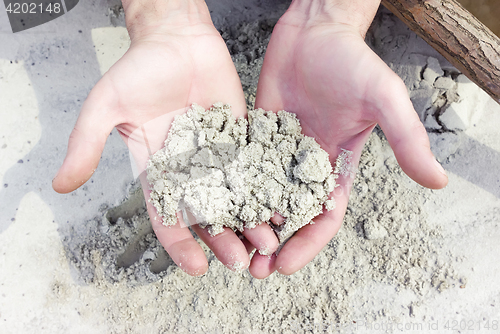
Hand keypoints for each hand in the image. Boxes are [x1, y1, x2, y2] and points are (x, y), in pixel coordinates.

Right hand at [52, 0, 278, 275]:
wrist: (175, 39)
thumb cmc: (139, 68)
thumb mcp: (106, 105)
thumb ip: (87, 144)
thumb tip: (60, 185)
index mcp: (158, 170)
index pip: (167, 216)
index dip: (180, 244)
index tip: (197, 267)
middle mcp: (189, 168)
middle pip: (207, 214)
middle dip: (223, 238)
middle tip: (240, 260)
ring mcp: (217, 154)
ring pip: (235, 196)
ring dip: (249, 220)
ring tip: (267, 242)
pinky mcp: (240, 137)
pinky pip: (254, 166)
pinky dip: (266, 187)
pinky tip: (281, 204)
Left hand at [253, 0, 447, 276]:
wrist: (315, 29)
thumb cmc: (352, 61)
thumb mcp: (383, 99)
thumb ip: (407, 139)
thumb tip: (438, 181)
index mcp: (336, 165)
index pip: (323, 215)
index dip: (307, 243)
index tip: (285, 266)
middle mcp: (305, 163)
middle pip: (289, 214)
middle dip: (273, 243)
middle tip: (252, 269)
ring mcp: (277, 149)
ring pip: (262, 194)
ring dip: (249, 222)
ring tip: (229, 245)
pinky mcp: (256, 133)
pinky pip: (242, 165)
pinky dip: (232, 187)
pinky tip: (215, 205)